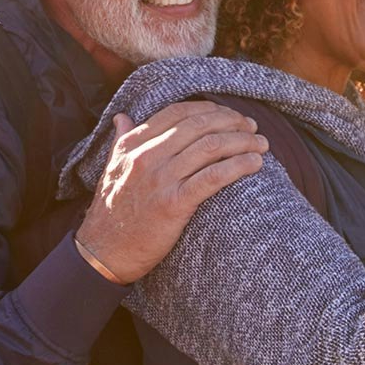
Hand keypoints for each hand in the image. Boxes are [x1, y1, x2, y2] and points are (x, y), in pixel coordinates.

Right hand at [75, 100, 268, 282]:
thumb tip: (123, 116)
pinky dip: (239, 166)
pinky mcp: (173, 204)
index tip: (231, 115)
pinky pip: (213, 177)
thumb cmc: (111, 211)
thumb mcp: (110, 169)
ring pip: (212, 147)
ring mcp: (160, 180)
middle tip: (253, 127)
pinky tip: (255, 163)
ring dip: (243, 141)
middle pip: (200, 125)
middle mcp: (147, 157)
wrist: (102, 255)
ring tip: (261, 144)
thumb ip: (122, 140)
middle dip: (233, 122)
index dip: (211, 109)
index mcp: (134, 144)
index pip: (179, 112)